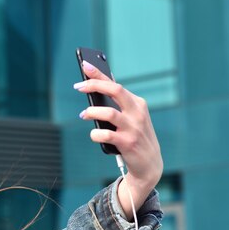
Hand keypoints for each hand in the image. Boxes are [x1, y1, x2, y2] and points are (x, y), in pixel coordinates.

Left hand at [74, 60, 162, 214]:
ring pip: (109, 113)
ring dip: (92, 112)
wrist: (150, 164)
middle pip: (115, 90)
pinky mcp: (128, 143)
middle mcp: (137, 113)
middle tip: (78, 86)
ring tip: (84, 114)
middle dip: (95, 85)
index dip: (99, 74)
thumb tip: (96, 89)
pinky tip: (94, 134)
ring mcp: (133, 128)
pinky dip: (95, 134)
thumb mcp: (131, 119)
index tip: (84, 65)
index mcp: (137, 103)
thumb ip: (117, 106)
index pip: (115, 84)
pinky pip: (106, 135)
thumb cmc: (134, 137)